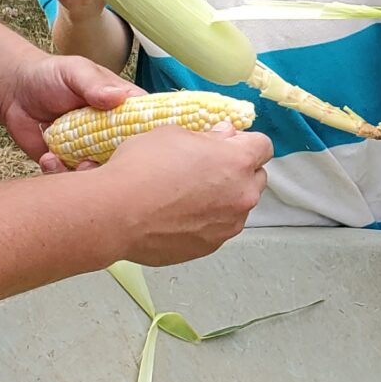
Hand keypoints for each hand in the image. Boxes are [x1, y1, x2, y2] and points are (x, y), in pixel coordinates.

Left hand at [0, 48, 139, 163]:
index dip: (149, 140)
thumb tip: (118, 98)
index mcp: (124, 108)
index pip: (149, 125)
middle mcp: (114, 133)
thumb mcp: (75, 71)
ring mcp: (94, 151)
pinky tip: (48, 157)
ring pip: (103, 175)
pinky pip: (75, 181)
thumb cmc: (51, 75)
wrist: (16, 93)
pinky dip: (60, 174)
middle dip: (113, 166)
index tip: (133, 148)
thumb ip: (95, 85)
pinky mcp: (72, 165)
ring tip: (65, 160)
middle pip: (130, 158)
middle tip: (89, 160)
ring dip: (85, 175)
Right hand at [97, 125, 273, 263]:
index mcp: (237, 161)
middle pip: (256, 178)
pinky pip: (217, 228)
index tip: (228, 143)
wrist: (117, 214)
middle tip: (207, 167)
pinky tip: (178, 214)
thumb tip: (223, 136)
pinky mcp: (210, 247)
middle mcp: (241, 195)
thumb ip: (208, 136)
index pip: (263, 146)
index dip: (245, 142)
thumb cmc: (141, 169)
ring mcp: (228, 225)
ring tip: (187, 194)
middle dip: (238, 171)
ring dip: (223, 198)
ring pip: (237, 206)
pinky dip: (206, 221)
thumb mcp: (173, 134)